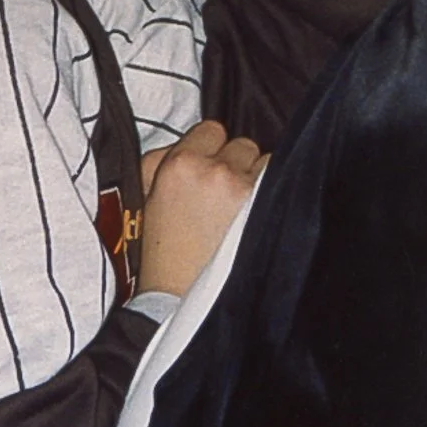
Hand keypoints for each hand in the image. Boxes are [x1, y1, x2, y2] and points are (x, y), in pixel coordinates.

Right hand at [136, 121, 267, 297]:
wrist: (175, 297)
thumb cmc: (160, 251)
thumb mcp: (145, 196)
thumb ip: (164, 159)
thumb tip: (194, 142)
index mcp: (180, 164)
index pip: (212, 130)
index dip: (212, 150)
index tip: (211, 168)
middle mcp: (213, 170)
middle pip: (242, 144)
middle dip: (235, 164)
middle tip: (224, 194)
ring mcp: (242, 188)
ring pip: (265, 161)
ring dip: (257, 178)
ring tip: (242, 207)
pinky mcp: (263, 208)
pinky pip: (280, 181)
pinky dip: (273, 193)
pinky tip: (260, 213)